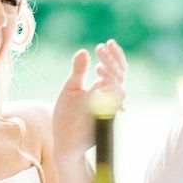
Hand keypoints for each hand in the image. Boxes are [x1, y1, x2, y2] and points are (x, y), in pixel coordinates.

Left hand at [52, 40, 126, 160]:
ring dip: (111, 76)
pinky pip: (112, 106)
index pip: (115, 68)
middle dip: (112, 61)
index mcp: (103, 88)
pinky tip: (99, 84)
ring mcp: (108, 109)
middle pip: (119, 75)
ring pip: (119, 90)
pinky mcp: (105, 121)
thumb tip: (83, 52)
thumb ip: (78, 72)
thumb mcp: (70, 89)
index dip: (114, 56)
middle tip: (100, 48)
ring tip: (98, 67)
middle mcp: (109, 97)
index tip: (107, 43)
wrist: (62, 140)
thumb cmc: (67, 116)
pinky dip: (108, 95)